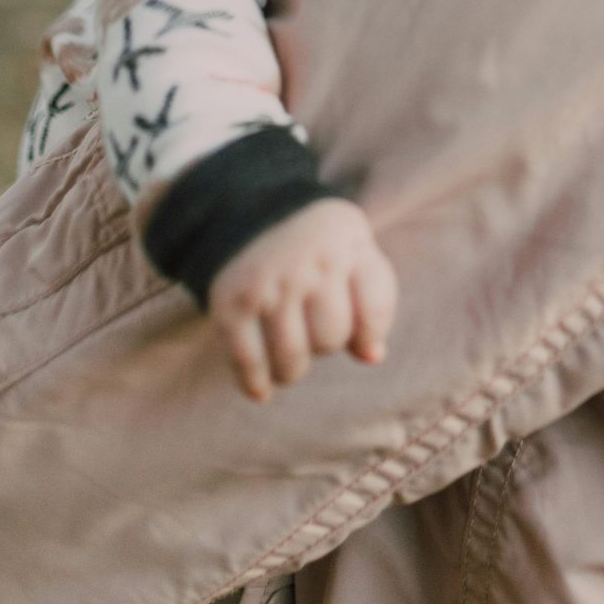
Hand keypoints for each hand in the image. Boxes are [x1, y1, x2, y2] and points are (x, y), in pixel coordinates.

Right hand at [207, 197, 397, 401]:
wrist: (253, 216)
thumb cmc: (321, 253)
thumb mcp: (356, 259)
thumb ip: (373, 305)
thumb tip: (372, 356)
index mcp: (346, 243)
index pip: (373, 314)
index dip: (369, 333)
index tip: (358, 331)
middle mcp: (306, 261)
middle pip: (330, 340)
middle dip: (325, 346)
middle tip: (311, 330)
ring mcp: (266, 281)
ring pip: (291, 360)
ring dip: (291, 371)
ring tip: (289, 358)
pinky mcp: (230, 303)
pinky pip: (247, 364)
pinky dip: (257, 384)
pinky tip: (262, 388)